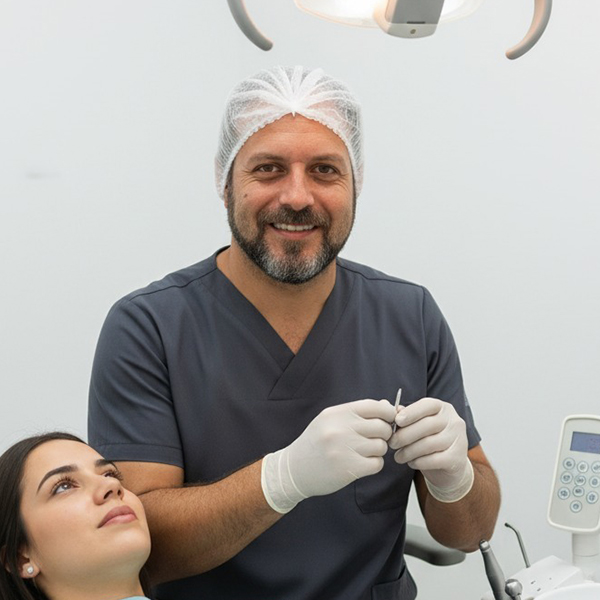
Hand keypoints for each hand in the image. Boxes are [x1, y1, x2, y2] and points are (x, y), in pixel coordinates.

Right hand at [261, 399, 395, 512]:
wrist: (294, 469)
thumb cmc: (315, 443)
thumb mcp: (330, 420)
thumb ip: (356, 413)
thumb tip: (386, 406)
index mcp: (337, 413)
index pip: (374, 406)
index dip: (387, 412)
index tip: (388, 419)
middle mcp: (341, 428)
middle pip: (382, 427)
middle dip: (383, 434)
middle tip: (373, 439)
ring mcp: (345, 449)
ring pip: (381, 446)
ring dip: (377, 450)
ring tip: (363, 452)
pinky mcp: (349, 468)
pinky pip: (377, 464)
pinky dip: (373, 464)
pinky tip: (361, 463)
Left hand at [389, 397, 473, 502]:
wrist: (450, 465)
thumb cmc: (430, 439)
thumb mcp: (419, 424)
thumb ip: (407, 416)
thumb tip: (392, 410)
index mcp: (443, 408)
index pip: (428, 405)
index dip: (411, 412)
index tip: (397, 421)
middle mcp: (454, 421)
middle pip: (427, 425)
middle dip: (405, 435)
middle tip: (392, 443)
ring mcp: (459, 439)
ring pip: (428, 444)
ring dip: (409, 451)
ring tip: (398, 456)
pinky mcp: (457, 458)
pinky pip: (433, 460)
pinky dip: (418, 462)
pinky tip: (411, 463)